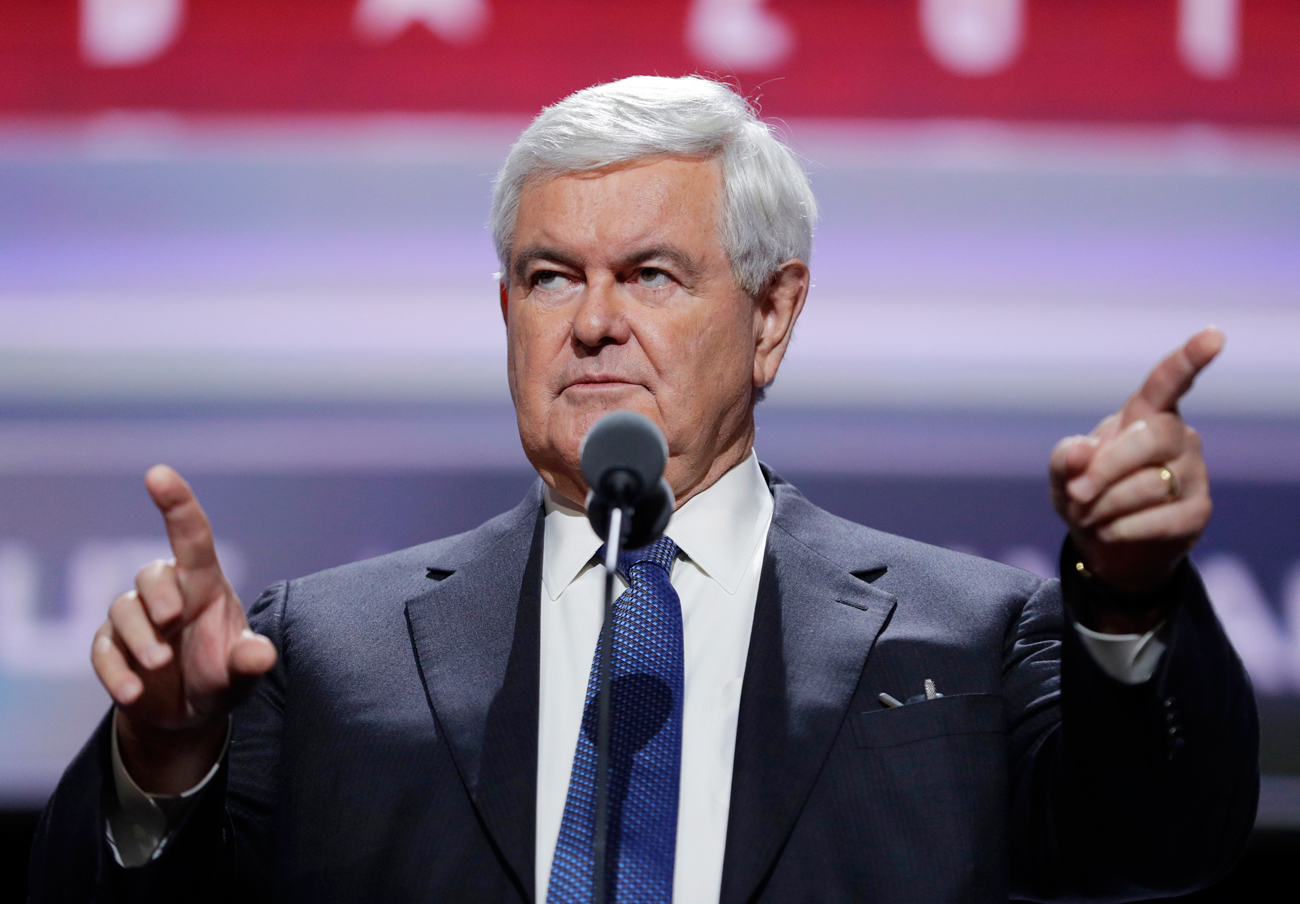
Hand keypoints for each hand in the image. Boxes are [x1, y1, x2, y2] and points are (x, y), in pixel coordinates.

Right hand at [90, 465, 276, 793]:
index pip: (191, 536)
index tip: (158, 473)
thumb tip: (261, 656)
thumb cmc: (222, 675)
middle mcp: (169, 594)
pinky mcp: (112, 648)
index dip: (176, 502)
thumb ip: (250, 662)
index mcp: (204, 585)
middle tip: (172, 619)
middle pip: (152, 573)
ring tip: (158, 664)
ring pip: (123, 610)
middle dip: (159, 593)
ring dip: (139, 637)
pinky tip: (133, 692)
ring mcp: (137, 620)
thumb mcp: (242, 673)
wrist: (189, 712)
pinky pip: (102, 650)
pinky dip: (115, 671)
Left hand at [1050, 328, 1222, 596]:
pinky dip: (1121, 529)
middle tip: (1076, 494)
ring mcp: (1193, 474)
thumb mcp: (1063, 475)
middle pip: (1149, 438)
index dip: (1188, 359)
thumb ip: (1064, 459)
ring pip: (1150, 484)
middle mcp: (1177, 436)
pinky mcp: (1198, 512)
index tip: (1213, 335)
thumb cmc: (1086, 495)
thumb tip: (1082, 454)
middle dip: (1104, 470)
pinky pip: (1160, 519)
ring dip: (1105, 506)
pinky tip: (1108, 531)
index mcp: (1144, 415)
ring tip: (1089, 515)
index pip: (1167, 382)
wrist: (1107, 546)